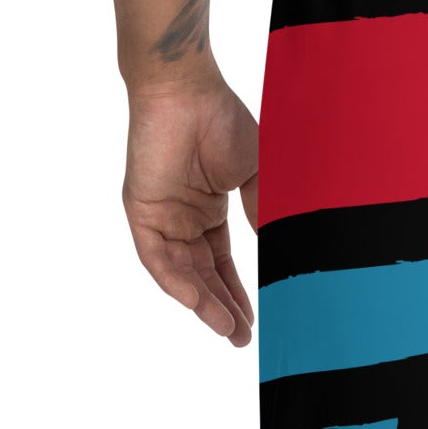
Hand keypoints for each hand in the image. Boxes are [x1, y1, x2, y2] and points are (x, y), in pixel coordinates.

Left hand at [123, 79, 259, 346]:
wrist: (187, 89)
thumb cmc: (223, 122)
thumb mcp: (258, 178)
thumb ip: (264, 216)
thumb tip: (285, 255)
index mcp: (208, 212)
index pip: (222, 266)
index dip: (238, 295)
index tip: (256, 323)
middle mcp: (184, 220)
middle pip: (203, 277)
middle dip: (223, 310)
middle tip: (242, 339)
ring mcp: (162, 217)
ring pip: (181, 274)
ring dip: (203, 303)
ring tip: (226, 329)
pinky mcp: (142, 211)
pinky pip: (156, 258)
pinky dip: (175, 282)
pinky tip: (195, 303)